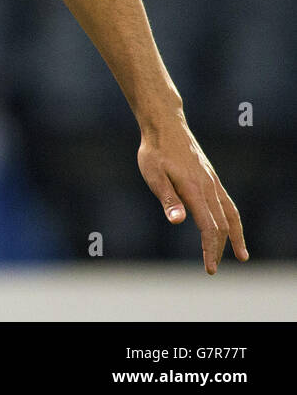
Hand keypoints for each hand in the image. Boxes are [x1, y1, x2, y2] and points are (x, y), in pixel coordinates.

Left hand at [137, 114, 247, 273]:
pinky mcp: (211, 178)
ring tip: (241, 256)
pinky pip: (227, 203)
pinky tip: (231, 228)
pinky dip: (233, 220)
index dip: (210, 249)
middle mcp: (209, 187)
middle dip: (218, 248)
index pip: (209, 227)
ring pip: (230, 214)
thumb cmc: (155, 151)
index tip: (210, 269)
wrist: (165, 125)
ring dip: (234, 236)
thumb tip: (179, 222)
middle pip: (221, 225)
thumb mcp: (153, 174)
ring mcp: (212, 182)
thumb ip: (167, 199)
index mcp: (195, 190)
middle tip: (212, 268)